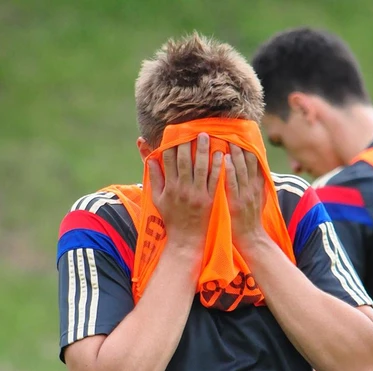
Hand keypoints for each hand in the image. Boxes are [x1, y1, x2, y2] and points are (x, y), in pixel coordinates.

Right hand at [148, 133, 222, 249]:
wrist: (186, 239)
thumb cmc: (171, 218)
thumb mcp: (157, 199)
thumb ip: (154, 178)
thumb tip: (150, 158)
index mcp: (169, 187)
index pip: (168, 161)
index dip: (171, 144)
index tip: (175, 132)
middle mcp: (182, 189)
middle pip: (184, 161)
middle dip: (188, 143)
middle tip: (193, 128)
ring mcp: (197, 194)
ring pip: (201, 167)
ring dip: (204, 150)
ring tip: (207, 135)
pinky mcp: (210, 199)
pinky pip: (215, 179)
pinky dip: (218, 166)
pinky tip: (221, 154)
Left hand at [224, 144, 267, 251]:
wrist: (250, 238)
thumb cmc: (248, 218)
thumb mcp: (255, 198)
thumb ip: (252, 182)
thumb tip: (249, 166)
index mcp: (256, 185)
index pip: (255, 161)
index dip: (249, 147)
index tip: (243, 134)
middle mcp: (252, 187)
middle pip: (248, 162)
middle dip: (240, 146)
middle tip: (232, 131)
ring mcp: (244, 195)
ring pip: (240, 169)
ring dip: (233, 153)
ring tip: (227, 139)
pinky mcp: (236, 202)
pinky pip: (232, 183)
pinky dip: (229, 170)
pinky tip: (223, 160)